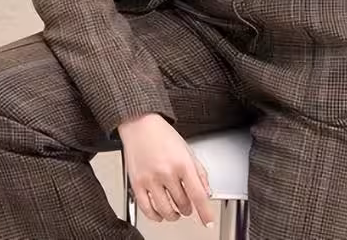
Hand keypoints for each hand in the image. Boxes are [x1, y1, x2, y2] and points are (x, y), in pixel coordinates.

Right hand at [117, 113, 214, 227]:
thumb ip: (199, 172)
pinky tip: (160, 213)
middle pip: (183, 204)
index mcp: (182, 163)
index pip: (198, 195)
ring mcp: (151, 179)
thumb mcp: (187, 150)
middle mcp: (166, 172)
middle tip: (187, 202)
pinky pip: (147, 210)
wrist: (140, 124)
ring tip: (176, 211)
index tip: (209, 221)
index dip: (206, 212)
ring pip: (166, 211)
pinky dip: (156, 216)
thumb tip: (206, 192)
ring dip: (174, 215)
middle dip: (188, 207)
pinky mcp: (137, 184)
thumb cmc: (163, 135)